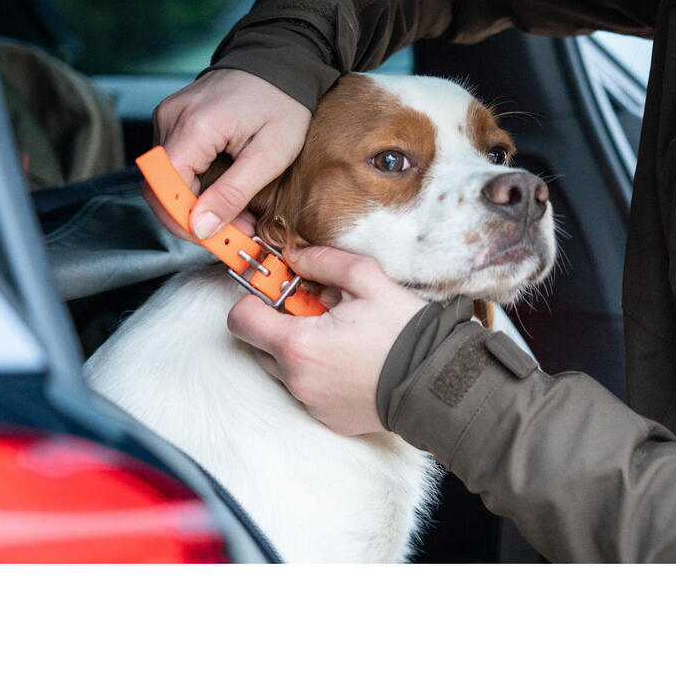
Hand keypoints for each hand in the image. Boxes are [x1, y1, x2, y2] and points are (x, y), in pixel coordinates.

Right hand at [152, 69, 310, 240]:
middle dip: (191, 219)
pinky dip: (193, 187)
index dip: (184, 221)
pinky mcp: (173, 120)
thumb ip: (233, 193)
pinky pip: (172, 163)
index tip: (217, 241)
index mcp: (195, 125)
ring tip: (235, 217)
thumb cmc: (282, 103)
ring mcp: (168, 116)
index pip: (165, 187)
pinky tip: (222, 195)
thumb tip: (201, 227)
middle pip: (158, 186)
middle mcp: (171, 118)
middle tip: (232, 236)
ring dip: (193, 205)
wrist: (281, 63)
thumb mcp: (270, 155)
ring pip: (163, 178)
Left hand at [227, 246, 426, 435]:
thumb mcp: (368, 280)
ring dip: (299, 350)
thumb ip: (324, 262)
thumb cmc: (405, 332)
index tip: (276, 290)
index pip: (240, 320)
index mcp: (298, 344)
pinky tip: (350, 362)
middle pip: (258, 345)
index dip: (253, 299)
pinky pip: (307, 391)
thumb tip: (296, 257)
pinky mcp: (327, 418)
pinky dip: (319, 374)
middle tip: (317, 311)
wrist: (436, 382)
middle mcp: (296, 380)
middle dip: (278, 324)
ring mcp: (310, 403)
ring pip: (283, 369)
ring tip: (339, 337)